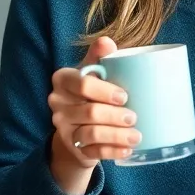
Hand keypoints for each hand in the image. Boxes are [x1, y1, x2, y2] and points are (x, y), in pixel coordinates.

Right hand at [47, 36, 140, 189]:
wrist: (79, 124)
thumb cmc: (90, 92)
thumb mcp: (93, 71)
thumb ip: (99, 57)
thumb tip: (107, 42)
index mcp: (62, 79)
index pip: (81, 84)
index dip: (104, 91)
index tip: (124, 96)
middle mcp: (57, 103)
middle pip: (89, 111)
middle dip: (114, 116)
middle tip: (134, 117)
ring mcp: (64, 127)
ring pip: (91, 133)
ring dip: (116, 136)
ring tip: (136, 136)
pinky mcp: (73, 147)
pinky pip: (93, 152)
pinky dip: (112, 151)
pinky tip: (127, 149)